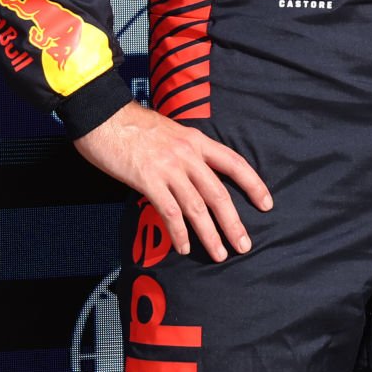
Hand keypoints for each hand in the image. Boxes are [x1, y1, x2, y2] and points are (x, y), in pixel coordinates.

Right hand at [74, 102, 272, 261]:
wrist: (104, 117)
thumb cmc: (133, 126)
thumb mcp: (171, 133)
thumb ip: (186, 153)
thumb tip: (194, 176)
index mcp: (197, 141)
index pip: (235, 164)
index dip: (254, 185)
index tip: (266, 204)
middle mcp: (188, 154)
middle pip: (219, 193)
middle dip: (233, 222)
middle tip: (244, 245)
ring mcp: (169, 167)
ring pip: (197, 207)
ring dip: (210, 234)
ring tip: (220, 254)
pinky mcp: (148, 180)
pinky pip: (170, 211)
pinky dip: (179, 233)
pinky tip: (185, 247)